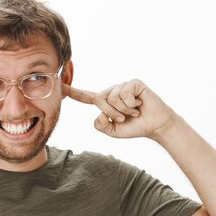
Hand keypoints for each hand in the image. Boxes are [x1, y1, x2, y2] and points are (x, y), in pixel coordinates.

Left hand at [63, 79, 177, 139]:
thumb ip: (101, 126)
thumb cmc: (134, 127)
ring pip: (112, 98)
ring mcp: (122, 86)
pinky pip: (124, 93)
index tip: (60, 85)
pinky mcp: (134, 83)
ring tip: (133, 112)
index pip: (86, 96)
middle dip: (111, 113)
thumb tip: (99, 113)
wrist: (155, 126)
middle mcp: (112, 92)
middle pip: (99, 99)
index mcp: (105, 103)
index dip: (73, 92)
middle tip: (124, 118)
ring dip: (123, 110)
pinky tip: (139, 105)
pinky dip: (131, 104)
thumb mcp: (113, 132)